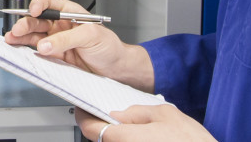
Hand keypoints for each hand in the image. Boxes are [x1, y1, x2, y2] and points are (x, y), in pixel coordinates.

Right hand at [4, 0, 154, 91]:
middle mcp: (61, 25)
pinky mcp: (55, 55)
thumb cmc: (109, 47)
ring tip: (12, 39)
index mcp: (70, 13)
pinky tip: (21, 49)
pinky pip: (38, 50)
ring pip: (34, 35)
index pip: (49, 2)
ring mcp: (57, 40)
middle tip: (18, 30)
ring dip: (22, 36)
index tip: (33, 11)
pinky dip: (28, 50)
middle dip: (25, 23)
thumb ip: (66, 39)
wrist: (114, 68)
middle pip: (37, 20)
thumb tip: (46, 44)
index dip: (39, 4)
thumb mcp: (90, 36)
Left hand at [77, 106, 216, 141]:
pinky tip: (148, 139)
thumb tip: (120, 114)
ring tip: (142, 130)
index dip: (84, 118)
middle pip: (104, 140)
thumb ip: (138, 113)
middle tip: (117, 118)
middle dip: (106, 128)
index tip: (83, 111)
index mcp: (126, 139)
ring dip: (121, 137)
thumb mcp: (167, 115)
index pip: (91, 130)